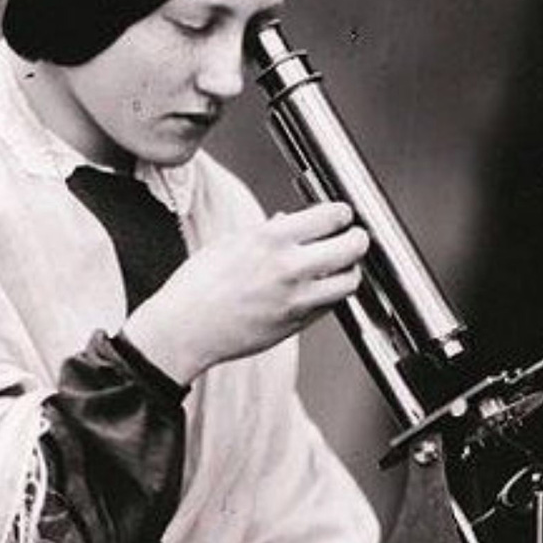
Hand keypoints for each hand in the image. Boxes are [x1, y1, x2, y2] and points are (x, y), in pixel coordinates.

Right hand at [121, 202, 368, 384]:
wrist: (185, 329)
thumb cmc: (198, 286)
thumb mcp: (229, 243)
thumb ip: (267, 231)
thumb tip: (290, 220)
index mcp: (271, 239)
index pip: (330, 216)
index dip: (341, 213)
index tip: (341, 215)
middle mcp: (290, 267)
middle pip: (351, 246)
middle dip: (357, 238)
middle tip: (354, 237)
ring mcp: (297, 298)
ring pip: (349, 281)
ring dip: (351, 270)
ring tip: (343, 266)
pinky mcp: (298, 323)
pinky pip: (330, 305)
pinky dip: (332, 294)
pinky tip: (321, 288)